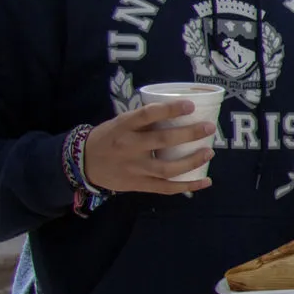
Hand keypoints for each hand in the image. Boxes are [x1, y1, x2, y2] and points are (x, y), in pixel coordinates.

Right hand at [80, 100, 214, 194]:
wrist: (84, 164)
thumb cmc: (108, 137)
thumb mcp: (120, 122)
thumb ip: (144, 120)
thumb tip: (178, 112)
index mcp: (124, 126)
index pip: (148, 115)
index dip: (170, 110)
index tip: (191, 106)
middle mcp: (129, 147)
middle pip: (162, 141)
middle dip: (189, 134)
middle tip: (209, 128)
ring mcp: (134, 168)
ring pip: (167, 168)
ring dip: (192, 161)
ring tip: (209, 153)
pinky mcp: (139, 185)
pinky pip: (166, 188)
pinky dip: (187, 186)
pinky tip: (205, 181)